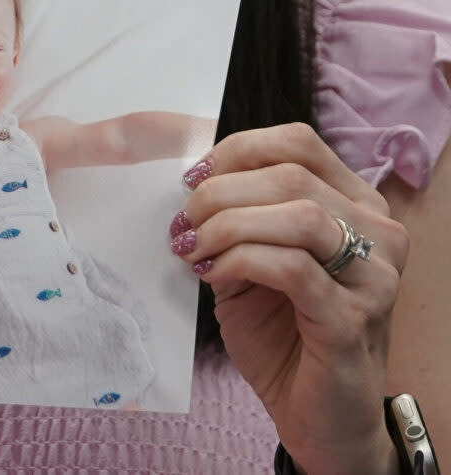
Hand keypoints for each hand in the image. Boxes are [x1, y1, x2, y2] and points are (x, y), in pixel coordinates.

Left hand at [173, 123, 405, 474]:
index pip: (299, 144)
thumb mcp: (251, 266)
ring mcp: (374, 277)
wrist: (315, 416)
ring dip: (228, 226)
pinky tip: (212, 275)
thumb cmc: (282, 335)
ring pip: (297, 216)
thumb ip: (236, 223)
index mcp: (355, 206)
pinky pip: (292, 268)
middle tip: (182, 224)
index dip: (237, 151)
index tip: (192, 179)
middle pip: (291, 176)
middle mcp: (378, 233)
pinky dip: (241, 261)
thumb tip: (192, 190)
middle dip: (220, 193)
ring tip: (193, 249)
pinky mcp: (353, 319)